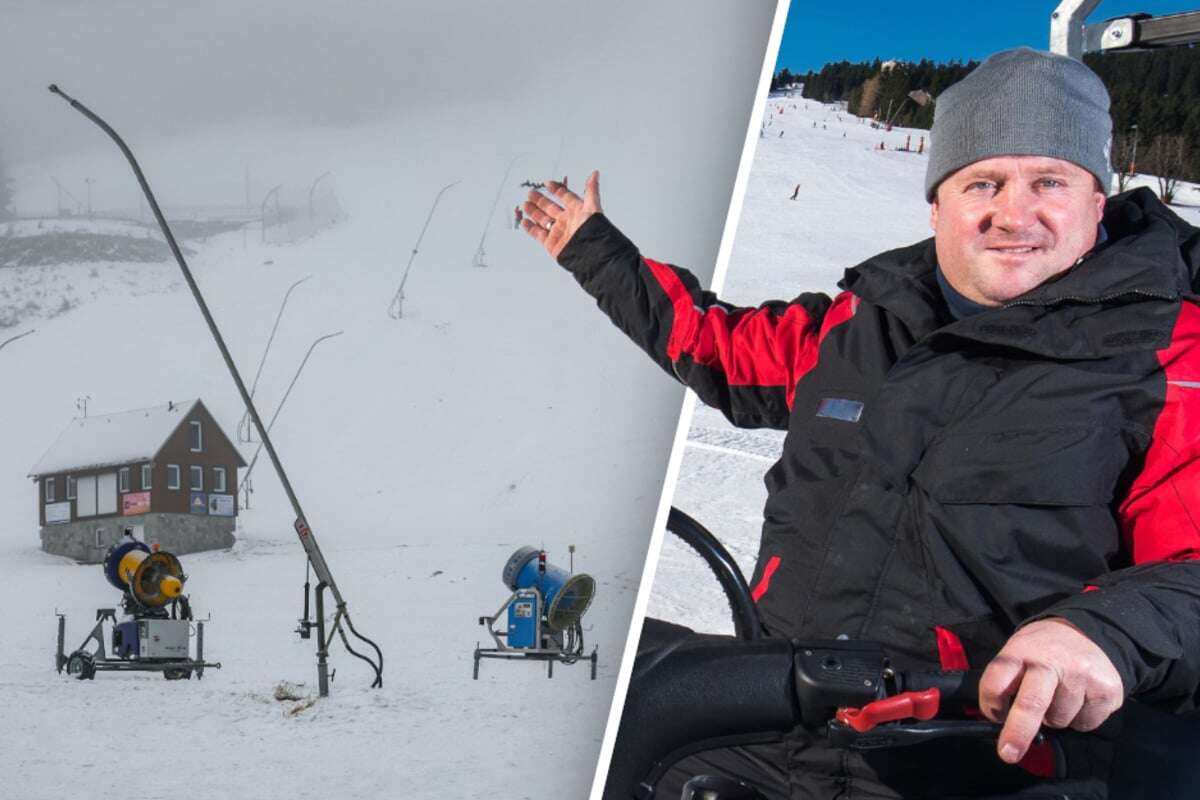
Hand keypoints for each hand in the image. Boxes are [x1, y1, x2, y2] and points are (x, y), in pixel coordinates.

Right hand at [522, 170, 602, 259]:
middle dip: (540, 200)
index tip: (548, 183)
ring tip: (525, 204)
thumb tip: (595, 173)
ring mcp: (558, 232)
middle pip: (550, 208)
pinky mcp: (551, 244)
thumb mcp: (592, 206)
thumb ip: (591, 190)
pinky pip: (538, 234)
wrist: (590, 253)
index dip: (557, 190)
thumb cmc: (593, 230)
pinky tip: (524, 221)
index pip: (565, 197)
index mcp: (577, 212)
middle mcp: (567, 221)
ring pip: (543, 220)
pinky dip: (530, 228)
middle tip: (531, 193)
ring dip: (533, 212)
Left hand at [979, 618, 1122, 763]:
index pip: (997, 682)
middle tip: (1008, 754)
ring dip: (1055, 718)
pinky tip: (1079, 698)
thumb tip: (999, 722)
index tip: (994, 718)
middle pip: (1030, 704)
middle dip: (1017, 733)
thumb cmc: (1043, 651)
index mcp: (1020, 651)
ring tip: (1059, 694)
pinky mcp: (1106, 689)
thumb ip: (1007, 683)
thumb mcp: (1017, 653)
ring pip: (1059, 720)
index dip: (990, 705)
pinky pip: (1085, 724)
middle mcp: (1051, 661)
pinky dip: (1079, 719)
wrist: (1086, 630)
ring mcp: (1081, 674)